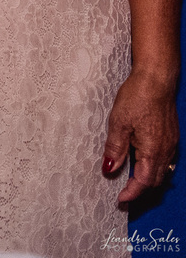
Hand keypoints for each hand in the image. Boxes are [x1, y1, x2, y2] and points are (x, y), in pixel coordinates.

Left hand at [103, 69, 178, 202]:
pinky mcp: (171, 135)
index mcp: (153, 150)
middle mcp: (166, 150)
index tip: (121, 200)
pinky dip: (153, 166)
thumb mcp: (119, 123)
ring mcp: (171, 143)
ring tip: (130, 182)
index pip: (144, 181)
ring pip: (161, 170)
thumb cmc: (137, 97)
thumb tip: (109, 169)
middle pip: (155, 180)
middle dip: (139, 189)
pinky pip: (164, 159)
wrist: (157, 80)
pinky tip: (142, 162)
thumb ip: (115, 149)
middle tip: (124, 194)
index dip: (132, 193)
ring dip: (147, 179)